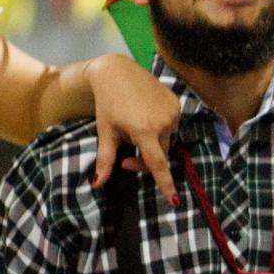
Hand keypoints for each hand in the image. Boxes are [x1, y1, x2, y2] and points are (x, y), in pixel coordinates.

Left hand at [85, 54, 180, 202]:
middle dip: (144, 158)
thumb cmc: (107, 103)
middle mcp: (163, 122)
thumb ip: (105, 160)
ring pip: (166, 140)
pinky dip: (160, 127)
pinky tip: (145, 115)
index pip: (157, 164)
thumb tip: (97, 185)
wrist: (117, 72)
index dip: (165, 183)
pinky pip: (171, 125)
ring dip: (153, 141)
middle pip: (160, 154)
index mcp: (144, 130)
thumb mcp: (105, 132)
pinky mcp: (177, 104)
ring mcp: (173, 111)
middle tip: (124, 156)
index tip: (175, 201)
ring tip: (134, 126)